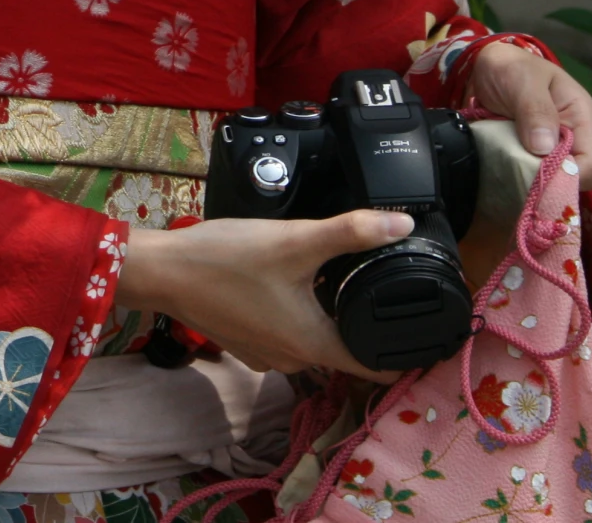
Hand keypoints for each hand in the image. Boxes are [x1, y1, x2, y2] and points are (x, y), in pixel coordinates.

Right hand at [117, 214, 415, 383]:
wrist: (162, 271)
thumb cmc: (225, 260)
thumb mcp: (294, 241)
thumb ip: (351, 232)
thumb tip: (401, 225)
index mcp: (313, 344)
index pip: (376, 365)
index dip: (405, 354)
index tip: (429, 337)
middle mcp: (293, 359)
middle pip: (345, 347)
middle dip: (362, 322)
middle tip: (381, 287)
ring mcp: (266, 354)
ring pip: (314, 338)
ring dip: (327, 315)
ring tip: (336, 280)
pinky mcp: (245, 341)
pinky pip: (286, 332)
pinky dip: (297, 313)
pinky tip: (290, 283)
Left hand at [468, 42, 591, 188]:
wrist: (486, 65)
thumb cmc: (511, 66)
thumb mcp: (523, 80)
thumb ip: (535, 109)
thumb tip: (544, 148)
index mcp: (582, 120)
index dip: (568, 177)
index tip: (537, 178)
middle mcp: (571, 141)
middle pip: (571, 182)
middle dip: (544, 186)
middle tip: (514, 179)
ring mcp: (549, 152)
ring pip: (547, 185)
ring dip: (525, 186)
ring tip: (501, 177)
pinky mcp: (527, 159)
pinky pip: (526, 181)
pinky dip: (512, 182)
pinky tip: (497, 178)